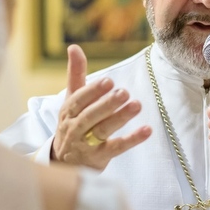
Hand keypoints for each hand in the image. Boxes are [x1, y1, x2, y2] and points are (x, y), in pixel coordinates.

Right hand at [51, 44, 151, 168]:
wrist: (63, 163)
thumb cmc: (71, 124)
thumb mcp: (71, 101)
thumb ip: (76, 74)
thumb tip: (74, 46)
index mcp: (67, 112)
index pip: (78, 100)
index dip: (92, 91)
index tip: (108, 81)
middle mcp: (74, 128)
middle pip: (90, 116)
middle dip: (106, 104)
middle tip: (123, 92)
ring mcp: (86, 145)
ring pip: (102, 131)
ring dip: (120, 118)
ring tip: (137, 105)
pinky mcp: (99, 158)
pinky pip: (116, 148)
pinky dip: (131, 140)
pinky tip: (146, 130)